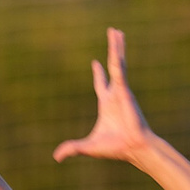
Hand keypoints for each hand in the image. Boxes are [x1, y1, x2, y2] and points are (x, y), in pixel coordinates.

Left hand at [51, 29, 155, 163]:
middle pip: (112, 67)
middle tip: (113, 36)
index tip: (95, 63)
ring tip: (117, 32)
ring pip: (118, 63)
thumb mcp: (88, 147)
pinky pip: (120, 69)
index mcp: (106, 104)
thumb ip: (72, 148)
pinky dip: (118, 56)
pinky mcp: (125, 90)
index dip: (98, 74)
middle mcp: (115, 94)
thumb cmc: (115, 148)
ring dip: (117, 47)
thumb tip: (56, 157)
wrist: (133, 148)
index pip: (101, 85)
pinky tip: (118, 42)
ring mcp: (121, 90)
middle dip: (112, 52)